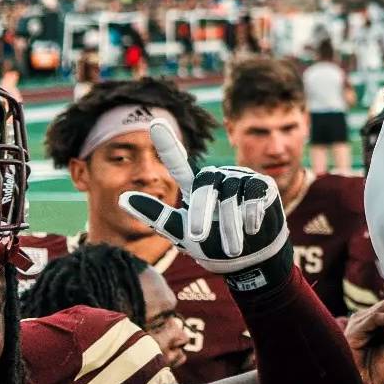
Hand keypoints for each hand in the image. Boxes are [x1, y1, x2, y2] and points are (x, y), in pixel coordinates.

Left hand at [120, 124, 292, 290]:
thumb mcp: (182, 234)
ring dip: (230, 225)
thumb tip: (122, 198)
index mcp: (195, 187)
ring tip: (232, 248)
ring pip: (231, 194)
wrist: (250, 259)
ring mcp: (240, 179)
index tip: (155, 124)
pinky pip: (254, 194)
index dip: (167, 144)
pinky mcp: (262, 185)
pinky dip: (251, 214)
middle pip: (205, 184)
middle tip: (198, 238)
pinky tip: (251, 229)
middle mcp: (216, 178)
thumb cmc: (213, 245)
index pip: (179, 163)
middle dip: (201, 213)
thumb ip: (155, 216)